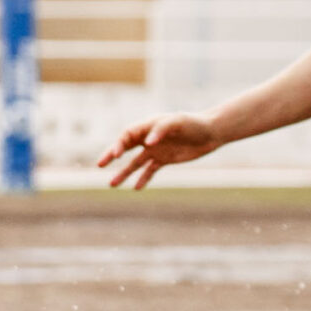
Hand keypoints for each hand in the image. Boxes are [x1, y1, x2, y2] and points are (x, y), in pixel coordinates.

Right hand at [96, 112, 218, 189]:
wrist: (211, 132)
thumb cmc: (194, 123)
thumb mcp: (178, 122)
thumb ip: (161, 129)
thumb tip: (147, 142)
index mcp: (148, 126)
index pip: (127, 135)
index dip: (119, 144)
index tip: (116, 155)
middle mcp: (148, 138)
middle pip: (125, 147)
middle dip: (111, 155)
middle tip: (100, 165)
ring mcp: (155, 150)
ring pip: (134, 163)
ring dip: (123, 173)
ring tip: (112, 185)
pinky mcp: (164, 159)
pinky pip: (150, 170)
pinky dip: (143, 179)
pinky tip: (136, 188)